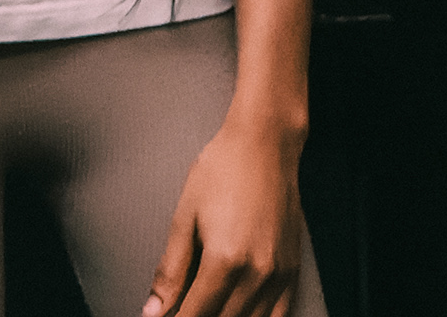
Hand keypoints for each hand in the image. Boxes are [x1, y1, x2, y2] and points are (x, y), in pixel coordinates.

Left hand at [144, 113, 300, 316]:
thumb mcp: (184, 216)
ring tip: (204, 312)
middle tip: (179, 314)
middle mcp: (257, 273)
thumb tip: (154, 308)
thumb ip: (170, 269)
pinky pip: (280, 314)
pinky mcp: (292, 270)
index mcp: (225, 260)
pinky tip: (239, 315)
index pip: (195, 314)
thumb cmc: (223, 170)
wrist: (265, 146)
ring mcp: (279, 275)